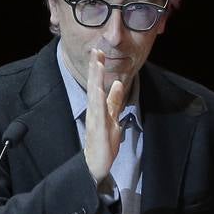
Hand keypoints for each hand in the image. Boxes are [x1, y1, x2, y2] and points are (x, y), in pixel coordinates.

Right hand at [84, 50, 125, 183]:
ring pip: (94, 96)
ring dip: (95, 80)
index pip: (97, 84)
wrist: (97, 163)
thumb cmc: (104, 141)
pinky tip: (98, 91)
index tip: (99, 52)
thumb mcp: (113, 117)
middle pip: (93, 85)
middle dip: (95, 68)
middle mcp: (93, 110)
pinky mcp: (97, 129)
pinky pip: (97, 113)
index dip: (98, 68)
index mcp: (98, 106)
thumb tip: (119, 83)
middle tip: (96, 51)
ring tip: (97, 65)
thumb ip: (115, 101)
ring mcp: (94, 119)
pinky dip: (97, 102)